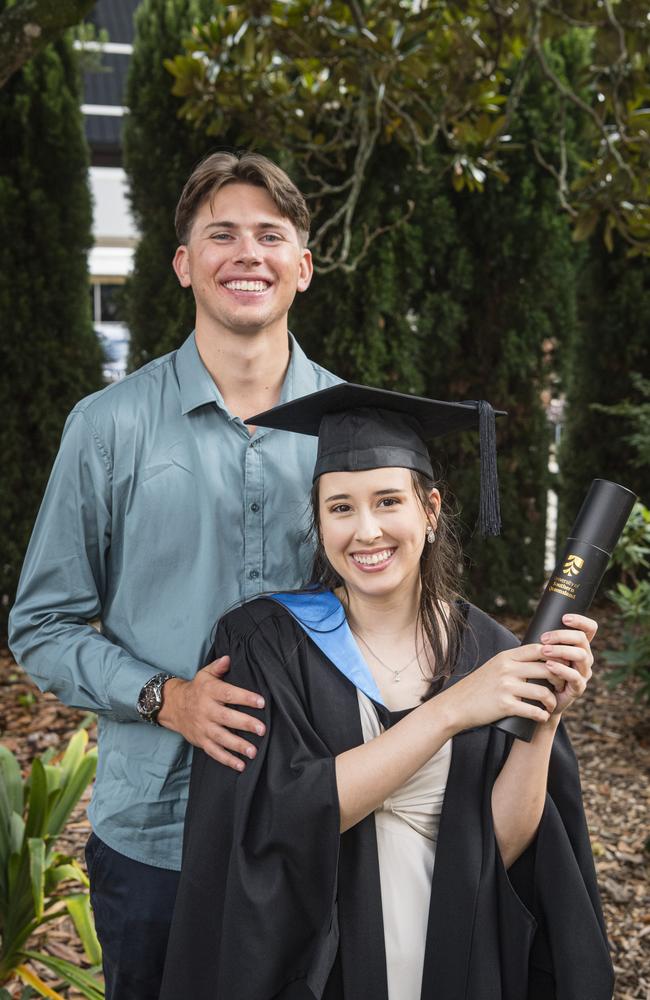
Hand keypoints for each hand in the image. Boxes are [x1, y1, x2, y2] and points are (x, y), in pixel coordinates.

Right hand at [157, 656, 265, 770]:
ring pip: (221, 737)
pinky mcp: (201, 741)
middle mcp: (206, 710)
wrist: (173, 706)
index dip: (245, 697)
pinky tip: (241, 765)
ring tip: (253, 752)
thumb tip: (229, 658)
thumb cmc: (197, 689)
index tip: (261, 702)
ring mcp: (203, 727)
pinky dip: (227, 760)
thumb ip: (218, 667)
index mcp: (209, 692)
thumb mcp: (205, 674)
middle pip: (226, 718)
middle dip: (244, 724)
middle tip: (262, 729)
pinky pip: (214, 752)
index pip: (228, 694)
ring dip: (237, 745)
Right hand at [442, 644, 558, 730]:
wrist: (455, 706)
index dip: (554, 656)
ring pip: (543, 691)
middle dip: (559, 679)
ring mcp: (506, 687)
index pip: (537, 649)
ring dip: (552, 701)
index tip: (560, 666)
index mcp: (505, 657)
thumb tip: (537, 657)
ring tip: (551, 705)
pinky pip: (533, 710)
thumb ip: (512, 662)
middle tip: (560, 687)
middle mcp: (507, 669)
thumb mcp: (493, 667)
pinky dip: (542, 715)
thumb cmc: (476, 688)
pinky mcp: (505, 705)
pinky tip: (542, 717)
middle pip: (546, 668)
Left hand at [539, 613, 594, 715]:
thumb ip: (545, 639)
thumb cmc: (540, 671)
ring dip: (561, 650)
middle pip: (582, 640)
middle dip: (562, 635)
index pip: (589, 629)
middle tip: (544, 638)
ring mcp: (583, 673)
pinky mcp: (578, 688)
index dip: (581, 621)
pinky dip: (561, 669)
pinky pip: (574, 676)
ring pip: (581, 656)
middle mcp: (585, 658)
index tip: (564, 618)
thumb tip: (537, 621)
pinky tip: (549, 665)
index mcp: (579, 646)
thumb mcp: (543, 652)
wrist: (540, 700)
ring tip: (544, 651)